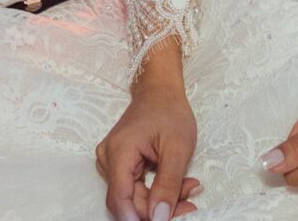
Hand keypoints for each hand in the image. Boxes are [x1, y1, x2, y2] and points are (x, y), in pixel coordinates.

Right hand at [97, 82, 201, 220]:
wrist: (160, 90)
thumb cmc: (169, 111)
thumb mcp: (177, 148)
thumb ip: (168, 185)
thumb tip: (159, 218)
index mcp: (119, 152)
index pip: (121, 200)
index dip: (141, 217)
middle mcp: (108, 159)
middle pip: (128, 201)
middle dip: (158, 208)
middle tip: (190, 203)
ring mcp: (111, 161)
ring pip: (132, 197)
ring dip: (160, 200)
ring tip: (188, 187)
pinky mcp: (119, 164)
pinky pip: (134, 188)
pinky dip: (156, 190)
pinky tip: (177, 184)